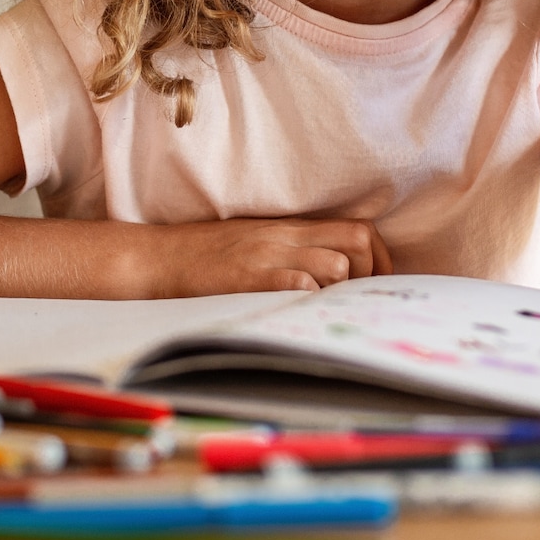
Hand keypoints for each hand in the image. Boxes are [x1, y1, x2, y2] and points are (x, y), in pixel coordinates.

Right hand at [143, 218, 391, 294]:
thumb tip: (336, 270)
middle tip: (358, 299)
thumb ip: (293, 248)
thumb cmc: (207, 255)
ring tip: (326, 309)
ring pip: (336, 265)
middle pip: (358, 241)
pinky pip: (295, 283)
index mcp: (289, 228)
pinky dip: (309, 297)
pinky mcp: (247, 279)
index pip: (358, 229)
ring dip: (341, 289)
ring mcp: (267, 256)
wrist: (158, 257)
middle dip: (372, 273)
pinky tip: (301, 310)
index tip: (379, 282)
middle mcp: (284, 238)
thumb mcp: (257, 241)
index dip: (380, 257)